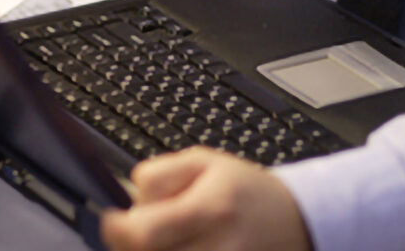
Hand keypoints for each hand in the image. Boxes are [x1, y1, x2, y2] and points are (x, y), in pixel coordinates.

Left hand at [100, 147, 312, 250]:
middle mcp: (218, 248)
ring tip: (167, 235)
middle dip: (131, 242)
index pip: (145, 233)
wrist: (293, 221)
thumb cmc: (244, 190)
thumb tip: (129, 198)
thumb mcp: (205, 162)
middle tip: (141, 225)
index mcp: (211, 209)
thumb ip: (161, 174)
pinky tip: (179, 246)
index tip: (110, 218)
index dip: (116, 229)